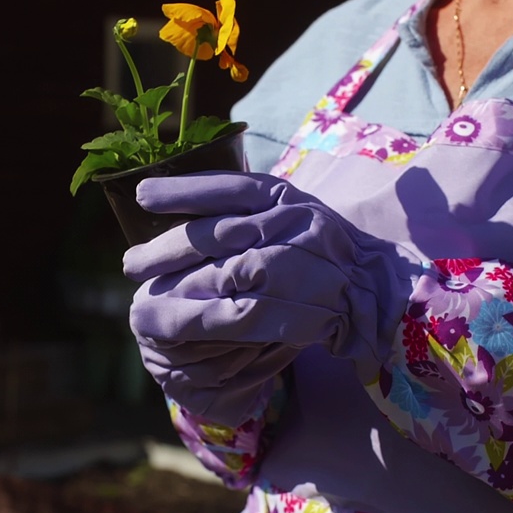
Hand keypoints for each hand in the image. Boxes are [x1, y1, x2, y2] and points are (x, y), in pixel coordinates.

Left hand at [125, 172, 421, 361]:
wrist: (381, 295)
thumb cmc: (325, 256)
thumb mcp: (293, 218)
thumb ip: (252, 216)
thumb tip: (189, 219)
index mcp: (289, 197)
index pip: (230, 187)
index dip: (184, 190)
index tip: (141, 195)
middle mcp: (295, 223)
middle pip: (218, 233)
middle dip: (168, 249)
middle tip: (131, 263)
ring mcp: (299, 265)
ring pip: (223, 275)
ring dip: (178, 290)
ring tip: (143, 302)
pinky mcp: (298, 307)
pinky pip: (240, 315)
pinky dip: (204, 320)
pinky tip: (176, 325)